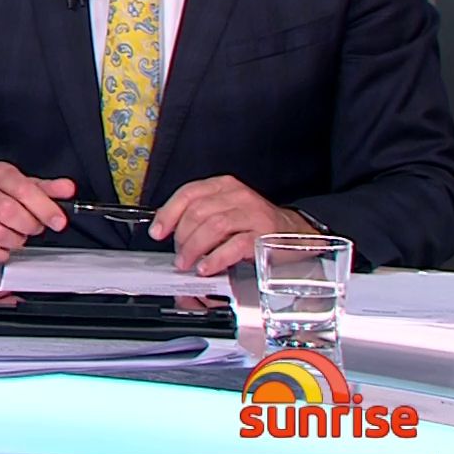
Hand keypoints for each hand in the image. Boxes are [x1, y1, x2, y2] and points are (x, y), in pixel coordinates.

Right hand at [0, 162, 73, 262]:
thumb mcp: (24, 187)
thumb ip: (48, 189)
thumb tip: (68, 189)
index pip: (23, 189)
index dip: (45, 208)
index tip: (58, 221)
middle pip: (10, 213)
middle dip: (29, 226)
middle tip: (33, 228)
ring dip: (16, 241)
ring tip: (17, 235)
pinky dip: (0, 253)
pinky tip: (2, 246)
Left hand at [150, 176, 316, 275]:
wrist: (296, 232)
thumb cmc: (255, 224)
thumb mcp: (226, 210)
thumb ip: (199, 215)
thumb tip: (167, 230)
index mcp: (224, 186)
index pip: (188, 193)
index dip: (168, 214)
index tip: (157, 232)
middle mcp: (238, 196)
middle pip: (198, 212)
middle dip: (182, 237)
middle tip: (179, 255)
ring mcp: (253, 214)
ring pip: (213, 226)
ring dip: (194, 248)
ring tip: (188, 263)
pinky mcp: (264, 236)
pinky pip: (235, 245)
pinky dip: (216, 258)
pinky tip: (207, 267)